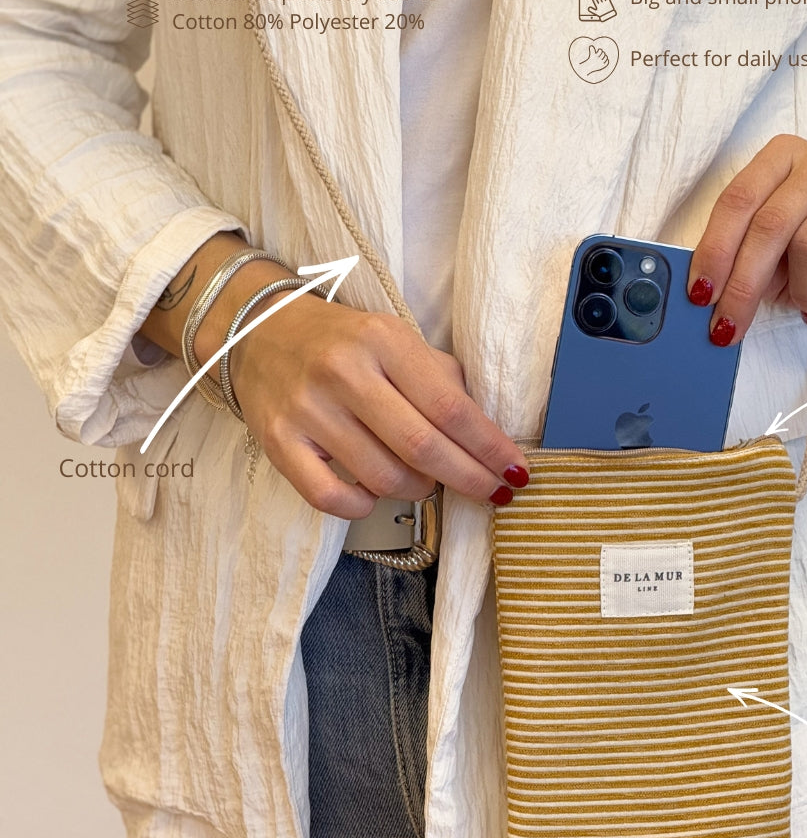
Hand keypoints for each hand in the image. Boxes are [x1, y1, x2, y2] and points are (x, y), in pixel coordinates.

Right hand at [226, 295, 528, 518]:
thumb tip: (488, 436)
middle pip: (422, 447)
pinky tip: (375, 494)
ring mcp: (308, 410)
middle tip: (492, 492)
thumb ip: (442, 380)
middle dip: (469, 478)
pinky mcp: (278, 442)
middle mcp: (344, 373)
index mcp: (383, 340)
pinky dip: (364, 506)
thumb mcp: (398, 340)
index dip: (489, 447)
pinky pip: (330, 498)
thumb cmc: (344, 342)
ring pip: (383, 478)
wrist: (260, 332)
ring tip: (426, 479)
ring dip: (419, 489)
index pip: (450, 407)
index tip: (515, 471)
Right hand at [578, 43, 609, 76]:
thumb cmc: (591, 59)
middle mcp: (598, 60)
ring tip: (604, 56)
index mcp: (596, 56)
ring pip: (606, 57)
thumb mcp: (591, 55)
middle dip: (603, 53)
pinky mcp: (602, 66)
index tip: (599, 50)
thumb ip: (591, 50)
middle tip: (602, 53)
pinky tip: (605, 59)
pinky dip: (607, 60)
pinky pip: (607, 62)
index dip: (600, 50)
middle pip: (603, 54)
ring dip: (605, 56)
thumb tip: (591, 46)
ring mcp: (601, 63)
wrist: (590, 66)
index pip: (600, 51)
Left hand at [686, 135, 806, 343]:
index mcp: (785, 158)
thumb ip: (745, 260)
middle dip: (743, 283)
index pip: (738, 199)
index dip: (714, 250)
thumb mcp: (780, 259)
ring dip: (802, 289)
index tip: (698, 295)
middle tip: (728, 325)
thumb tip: (704, 291)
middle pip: (769, 222)